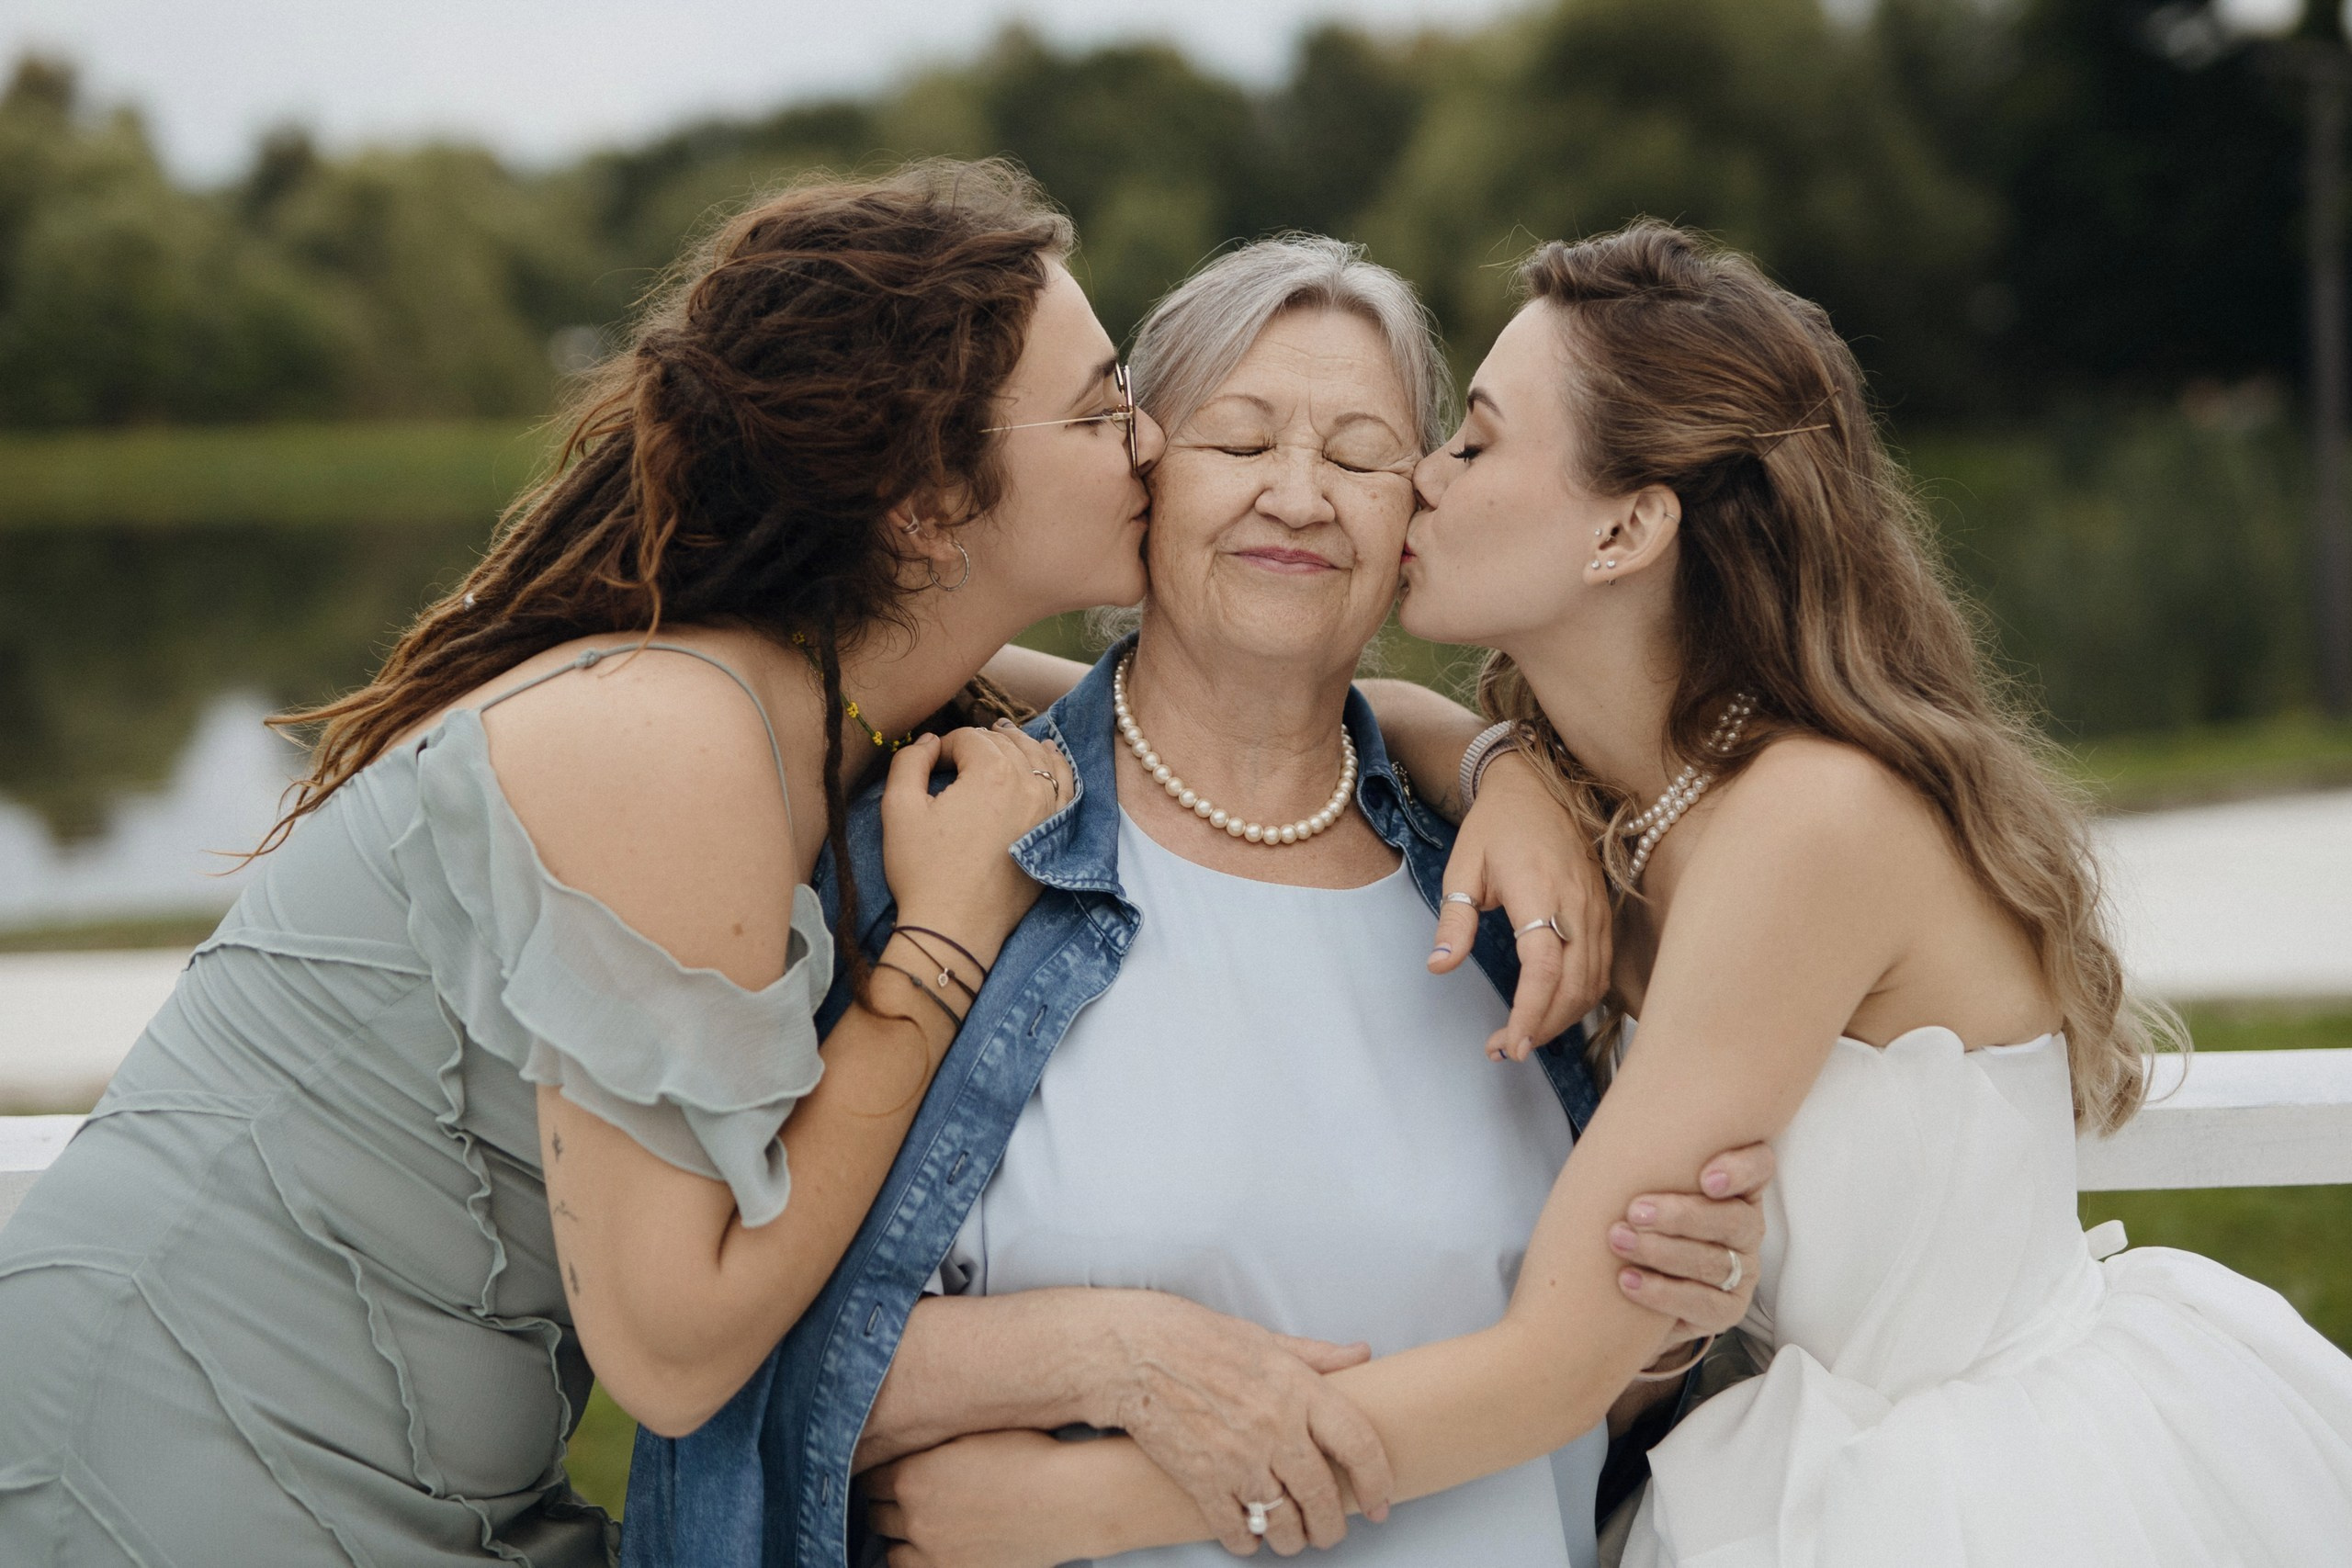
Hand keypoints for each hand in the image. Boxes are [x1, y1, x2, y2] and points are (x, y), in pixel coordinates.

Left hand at [866, 1429, 1086, 1567]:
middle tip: (902, 1493)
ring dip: (898, 1535)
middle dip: (887, 1502)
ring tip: (916, 1523)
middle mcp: (915, 1518)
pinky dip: (917, 1560)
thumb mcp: (970, 1436)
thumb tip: (908, 1452)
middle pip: (876, 1513)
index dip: (880, 1471)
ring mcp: (934, 1553)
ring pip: (891, 1549)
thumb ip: (930, 1449)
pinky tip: (931, 1548)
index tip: (889, 1468)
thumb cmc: (1026, 1456)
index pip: (871, 1477)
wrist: (1067, 1499)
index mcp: (912, 1477)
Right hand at [881, 721, 1071, 968]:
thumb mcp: (898, 808)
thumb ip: (909, 761)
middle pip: (1004, 744)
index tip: (928, 767)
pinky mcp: (1055, 834)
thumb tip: (928, 740)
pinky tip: (1048, 752)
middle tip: (957, 758)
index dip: (943, 748)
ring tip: (1000, 738)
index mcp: (991, 773)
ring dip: (1017, 744)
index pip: (968, 739)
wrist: (954, 927)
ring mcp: (1048, 810)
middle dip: (979, 744)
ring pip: (1038, 757)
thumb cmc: (923, 871)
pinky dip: (1057, 764)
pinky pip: (1065, 785)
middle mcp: (1028, 784)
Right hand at [1091, 1292, 1391, 1556]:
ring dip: (1293, 1539)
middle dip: (1332, 1526)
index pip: (1359, 1444)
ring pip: (1283, 1522)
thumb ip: (1317, 1356)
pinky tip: (1250, 1537)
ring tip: (1293, 1539)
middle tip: (1330, 1533)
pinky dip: (1247, 1543)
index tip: (1381, 1503)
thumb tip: (1361, 1354)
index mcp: (1299, 1390)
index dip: (1377, 1480)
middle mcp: (1275, 1429)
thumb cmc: (1201, 1339)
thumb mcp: (1266, 1340)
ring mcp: (1238, 1459)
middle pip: (1322, 1496)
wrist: (1135, 1353)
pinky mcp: (1201, 1481)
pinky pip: (1236, 1530)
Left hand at [1428, 750, 1610, 1059]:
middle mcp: (1576, 904)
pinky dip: (1580, 999)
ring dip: (1562, 1019)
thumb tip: (1439, 967)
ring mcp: (1596, 910)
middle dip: (1543, 1027)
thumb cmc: (1495, 827)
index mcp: (1539, 890)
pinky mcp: (1603, 914)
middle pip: (1574, 985)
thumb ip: (1454, 920)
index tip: (1513, 1043)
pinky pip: (1601, 969)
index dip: (1533, 1010)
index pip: (1545, 964)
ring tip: (1522, 1037)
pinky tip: (1551, 1012)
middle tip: (1505, 1050)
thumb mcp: (1462, 868)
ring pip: (1592, 983)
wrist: (1536, 787)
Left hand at [1610, 1142, 1773, 1342]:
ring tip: (1619, 1241)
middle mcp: (1747, 1228)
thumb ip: (1655, 1158)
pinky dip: (1663, 1293)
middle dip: (1681, 1215)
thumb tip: (1618, 1126)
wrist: (1639, 1285)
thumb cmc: (1647, 1217)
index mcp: (1738, 1187)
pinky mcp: (1728, 1310)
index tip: (1705, 1177)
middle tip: (1634, 1210)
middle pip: (1732, 1219)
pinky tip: (1628, 1280)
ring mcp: (1741, 1271)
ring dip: (1662, 1251)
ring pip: (1713, 1262)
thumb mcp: (1654, 1182)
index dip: (1740, 1170)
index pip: (1759, 1167)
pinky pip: (1703, 1303)